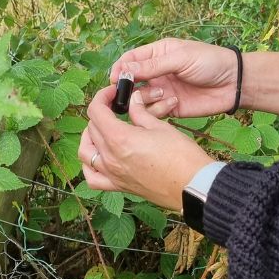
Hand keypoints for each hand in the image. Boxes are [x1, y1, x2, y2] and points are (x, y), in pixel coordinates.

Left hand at [79, 86, 214, 211]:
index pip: (96, 111)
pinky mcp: (119, 186)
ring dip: (89, 138)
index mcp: (119, 138)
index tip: (112, 92)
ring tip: (101, 130)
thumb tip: (133, 100)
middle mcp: (110, 157)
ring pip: (86, 153)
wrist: (193, 186)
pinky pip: (93, 178)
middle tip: (115, 108)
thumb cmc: (182, 156)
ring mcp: (112, 174)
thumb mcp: (160, 127)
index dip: (102, 96)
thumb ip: (140, 112)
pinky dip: (89, 167)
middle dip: (101, 113)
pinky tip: (98, 158)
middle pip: (92, 129)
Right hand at [109, 38, 238, 117]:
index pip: (130, 60)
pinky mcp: (169, 107)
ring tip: (162, 94)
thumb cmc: (209, 62)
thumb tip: (124, 69)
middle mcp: (156, 73)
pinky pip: (153, 112)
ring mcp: (162, 91)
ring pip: (139, 98)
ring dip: (145, 98)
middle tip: (127, 94)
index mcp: (157, 54)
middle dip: (127, 88)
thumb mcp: (180, 58)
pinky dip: (157, 110)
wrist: (232, 83)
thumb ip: (152, 65)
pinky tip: (173, 103)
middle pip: (130, 81)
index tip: (115, 79)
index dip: (120, 69)